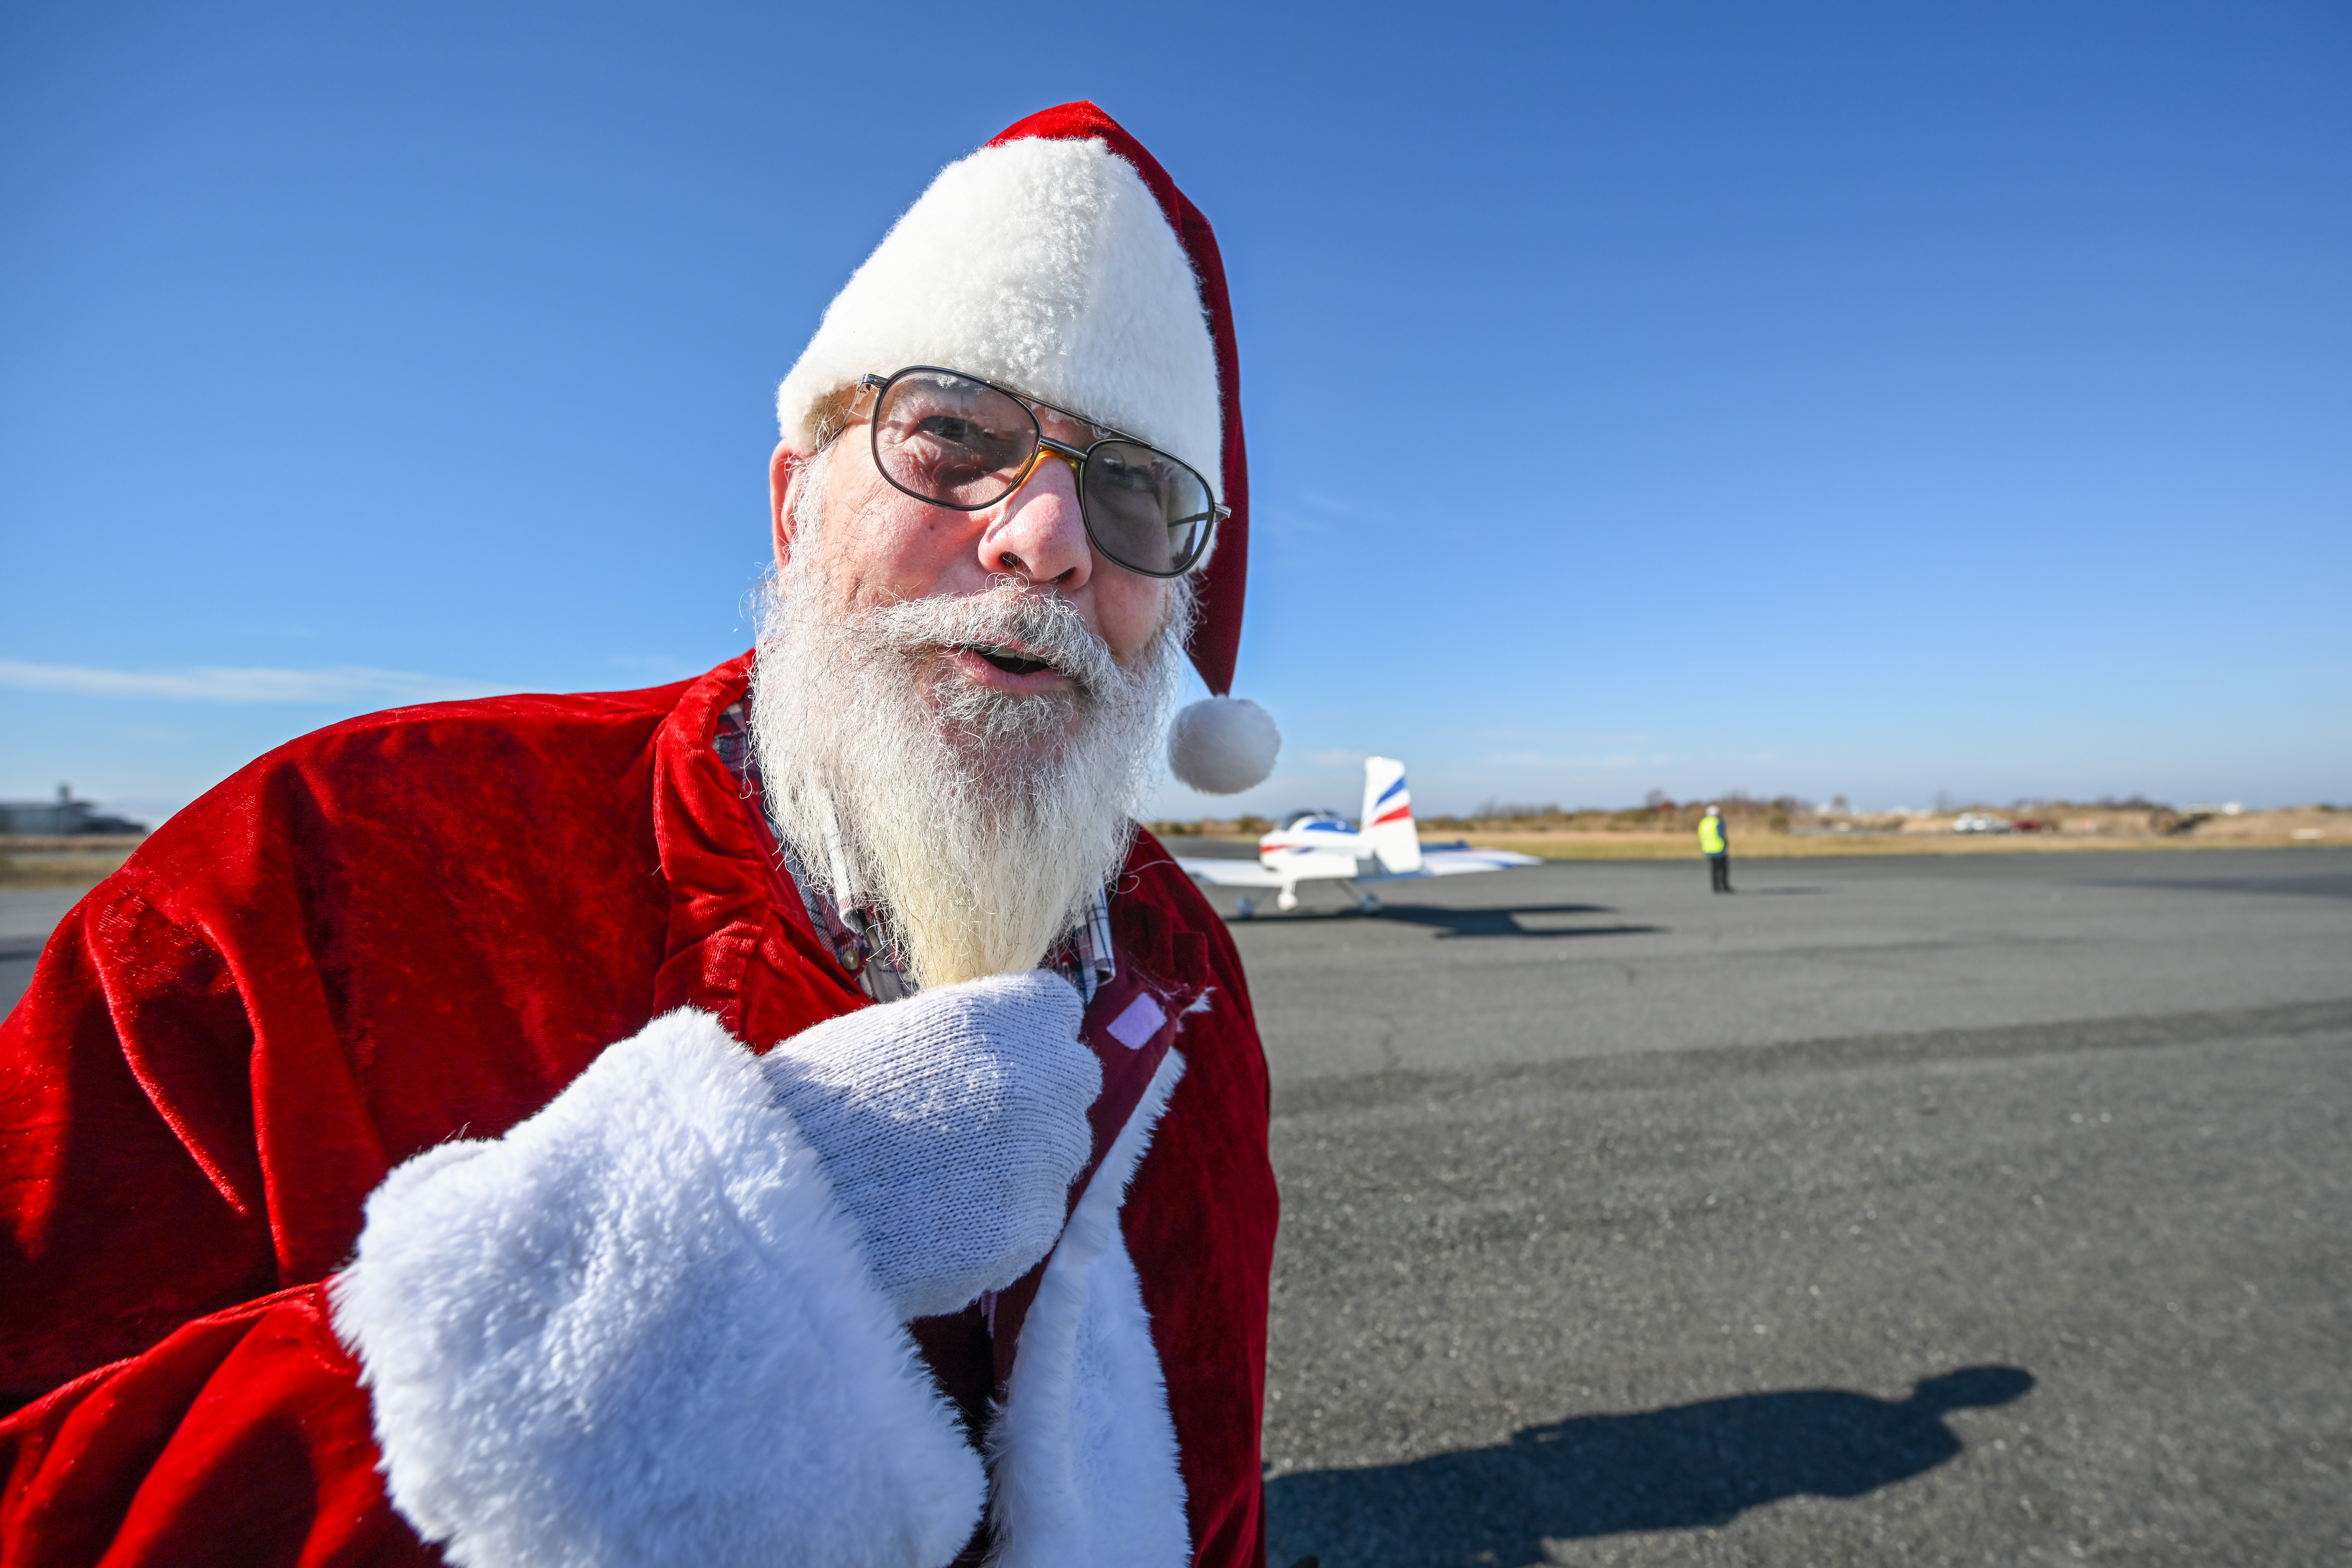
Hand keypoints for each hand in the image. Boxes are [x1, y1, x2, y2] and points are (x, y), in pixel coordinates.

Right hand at [759, 971, 1099, 1319]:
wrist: (788, 1196)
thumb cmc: (820, 1102)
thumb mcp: (892, 1033)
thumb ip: (961, 1038)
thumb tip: (986, 1052)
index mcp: (1011, 1016)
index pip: (1055, 1010)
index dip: (1022, 1034)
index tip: (993, 1054)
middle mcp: (1046, 1079)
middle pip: (1070, 1082)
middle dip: (1034, 1098)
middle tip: (972, 1124)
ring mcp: (1045, 1158)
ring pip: (1060, 1154)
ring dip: (1022, 1161)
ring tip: (949, 1180)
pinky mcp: (1032, 1229)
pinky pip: (1034, 1218)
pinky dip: (1001, 1221)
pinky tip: (943, 1222)